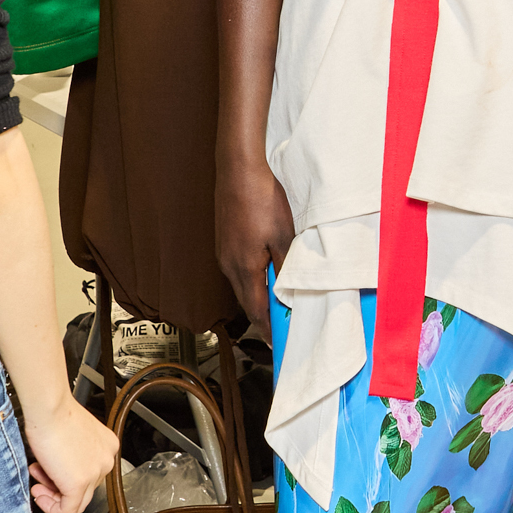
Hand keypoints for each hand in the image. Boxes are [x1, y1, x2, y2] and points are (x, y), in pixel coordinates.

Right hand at [20, 391, 118, 512]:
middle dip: (58, 486)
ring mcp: (95, 473)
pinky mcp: (79, 484)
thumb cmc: (54, 413)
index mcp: (107, 447)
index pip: (91, 474)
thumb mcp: (71, 435)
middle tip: (41, 478)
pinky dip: (51, 508)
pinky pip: (67, 510)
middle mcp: (106, 460)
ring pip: (77, 501)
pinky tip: (40, 496)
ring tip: (37, 483)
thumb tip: (60, 470)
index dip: (66, 475)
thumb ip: (72, 454)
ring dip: (52, 496)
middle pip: (85, 488)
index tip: (50, 471)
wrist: (49, 408)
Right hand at [215, 154, 295, 331]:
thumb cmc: (261, 200)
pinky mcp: (224, 241)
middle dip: (262, 317)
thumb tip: (288, 293)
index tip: (275, 342)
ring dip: (256, 297)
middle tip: (278, 328)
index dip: (266, 329)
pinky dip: (251, 280)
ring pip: (241, 285)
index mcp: (244, 268)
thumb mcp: (284, 237)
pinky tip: (264, 274)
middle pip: (245, 301)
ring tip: (275, 303)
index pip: (255, 310)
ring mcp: (224, 252)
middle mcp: (229, 264)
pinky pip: (237, 270)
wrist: (238, 170)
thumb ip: (286, 268)